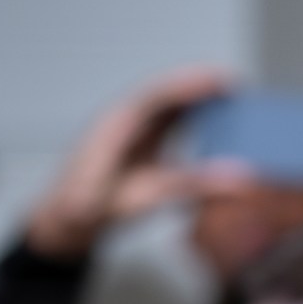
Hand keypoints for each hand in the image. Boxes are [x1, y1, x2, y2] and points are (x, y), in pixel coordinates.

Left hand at [24, 70, 232, 259]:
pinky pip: (169, 120)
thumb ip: (188, 186)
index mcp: (114, 127)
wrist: (64, 222)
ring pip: (169, 104)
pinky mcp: (138, 140)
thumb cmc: (89, 210)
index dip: (190, 85)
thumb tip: (234, 176)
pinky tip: (215, 122)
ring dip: (200, 99)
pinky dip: (194, 117)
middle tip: (238, 86)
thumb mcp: (141, 200)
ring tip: (234, 99)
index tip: (221, 81)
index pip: (156, 95)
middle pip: (166, 92)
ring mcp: (130, 130)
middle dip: (202, 85)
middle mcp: (122, 121)